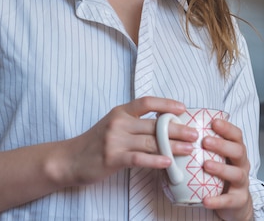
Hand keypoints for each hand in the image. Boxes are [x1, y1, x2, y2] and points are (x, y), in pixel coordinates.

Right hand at [53, 97, 197, 186]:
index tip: (183, 108)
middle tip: (195, 133)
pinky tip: (168, 162)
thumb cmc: (95, 143)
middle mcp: (119, 123)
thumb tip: (163, 126)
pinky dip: (155, 160)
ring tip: (189, 149)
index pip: (147, 102)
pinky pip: (139, 158)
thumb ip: (134, 123)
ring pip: (150, 141)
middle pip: (154, 124)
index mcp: (120, 112)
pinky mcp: (112, 158)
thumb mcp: (113, 126)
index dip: (166, 103)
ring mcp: (115, 140)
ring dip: (173, 146)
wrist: (69, 159)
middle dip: (178, 128)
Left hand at [200, 119, 253, 220]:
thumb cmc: (220, 176)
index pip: (236, 136)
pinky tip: (206, 200)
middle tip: (205, 141)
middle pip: (239, 151)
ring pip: (237, 173)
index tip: (214, 122)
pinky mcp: (239, 200)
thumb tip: (176, 134)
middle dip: (222, 145)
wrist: (234, 203)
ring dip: (221, 168)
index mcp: (236, 151)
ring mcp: (242, 183)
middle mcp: (242, 164)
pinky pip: (229, 200)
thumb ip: (203, 147)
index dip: (227, 128)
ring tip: (206, 165)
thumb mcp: (216, 158)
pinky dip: (218, 200)